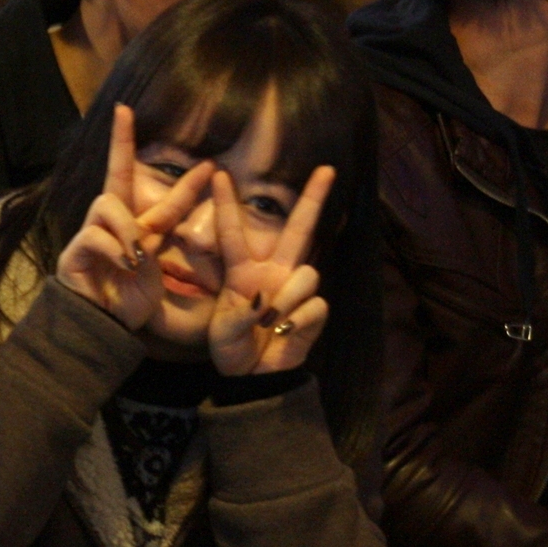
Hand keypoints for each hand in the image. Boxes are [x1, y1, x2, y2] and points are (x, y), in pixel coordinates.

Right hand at [57, 104, 213, 332]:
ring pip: (108, 203)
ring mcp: (89, 235)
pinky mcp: (74, 252)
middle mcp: (110, 224)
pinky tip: (124, 265)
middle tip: (124, 112)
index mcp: (132, 225)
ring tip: (136, 257)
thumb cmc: (130, 301)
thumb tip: (177, 218)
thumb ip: (162, 234)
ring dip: (127, 228)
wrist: (105, 329)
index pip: (136, 181)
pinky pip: (96, 234)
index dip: (133, 148)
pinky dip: (116, 249)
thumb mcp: (157, 265)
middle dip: (120, 141)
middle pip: (115, 174)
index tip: (128, 112)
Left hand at [205, 163, 333, 375]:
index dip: (227, 204)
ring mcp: (295, 290)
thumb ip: (238, 314)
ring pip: (306, 274)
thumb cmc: (231, 349)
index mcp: (243, 272)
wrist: (252, 377)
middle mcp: (274, 273)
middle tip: (327, 168)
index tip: (220, 174)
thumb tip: (265, 298)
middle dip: (314, 198)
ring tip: (269, 324)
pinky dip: (296, 323)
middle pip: (299, 229)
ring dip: (286, 301)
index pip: (233, 232)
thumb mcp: (222, 332)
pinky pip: (312, 305)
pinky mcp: (314, 311)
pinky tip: (284, 334)